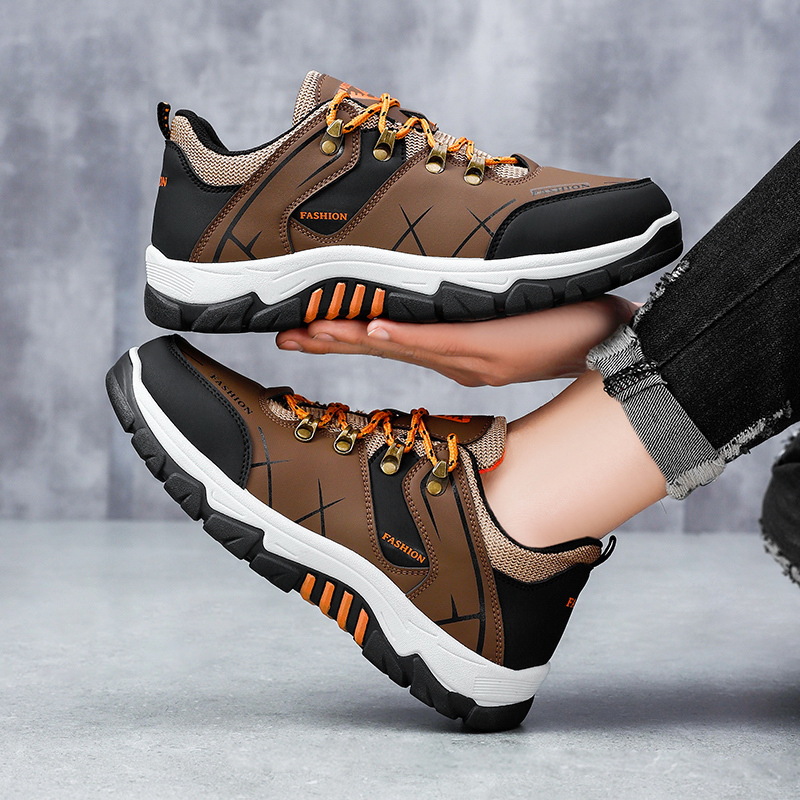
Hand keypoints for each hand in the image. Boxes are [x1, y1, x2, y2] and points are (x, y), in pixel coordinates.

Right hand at [276, 295, 636, 386]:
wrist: (611, 344)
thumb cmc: (561, 322)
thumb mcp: (509, 309)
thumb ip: (474, 301)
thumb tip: (448, 278)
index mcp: (454, 347)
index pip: (388, 337)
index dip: (343, 333)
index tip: (302, 328)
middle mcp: (453, 356)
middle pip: (379, 346)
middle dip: (328, 340)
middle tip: (282, 337)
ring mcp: (467, 354)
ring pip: (398, 347)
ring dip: (349, 340)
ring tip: (306, 335)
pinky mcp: (486, 348)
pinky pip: (435, 342)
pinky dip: (400, 339)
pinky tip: (369, 333)